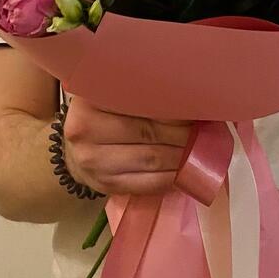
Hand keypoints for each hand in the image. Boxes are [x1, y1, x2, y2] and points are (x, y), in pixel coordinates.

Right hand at [62, 95, 191, 196]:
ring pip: (152, 159)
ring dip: (182, 154)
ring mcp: (93, 161)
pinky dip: (172, 176)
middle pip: (149, 130)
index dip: (172, 105)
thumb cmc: (101, 115)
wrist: (73, 152)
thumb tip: (190, 95)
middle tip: (205, 126)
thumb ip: (141, 91)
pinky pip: (148, 183)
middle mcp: (85, 129)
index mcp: (89, 98)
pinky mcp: (105, 186)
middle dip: (183, 130)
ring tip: (201, 146)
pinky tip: (185, 168)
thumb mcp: (111, 93)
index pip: (140, 100)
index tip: (196, 104)